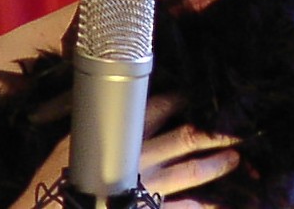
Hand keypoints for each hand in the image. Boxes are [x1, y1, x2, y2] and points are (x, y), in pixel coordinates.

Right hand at [10, 93, 239, 207]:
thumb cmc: (58, 176)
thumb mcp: (74, 139)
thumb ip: (101, 121)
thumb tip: (117, 100)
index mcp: (123, 135)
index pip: (159, 108)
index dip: (179, 99)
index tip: (192, 95)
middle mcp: (142, 159)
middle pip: (185, 139)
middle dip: (212, 132)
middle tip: (235, 128)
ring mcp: (148, 189)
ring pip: (191, 173)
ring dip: (215, 165)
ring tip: (235, 159)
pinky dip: (200, 207)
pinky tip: (219, 205)